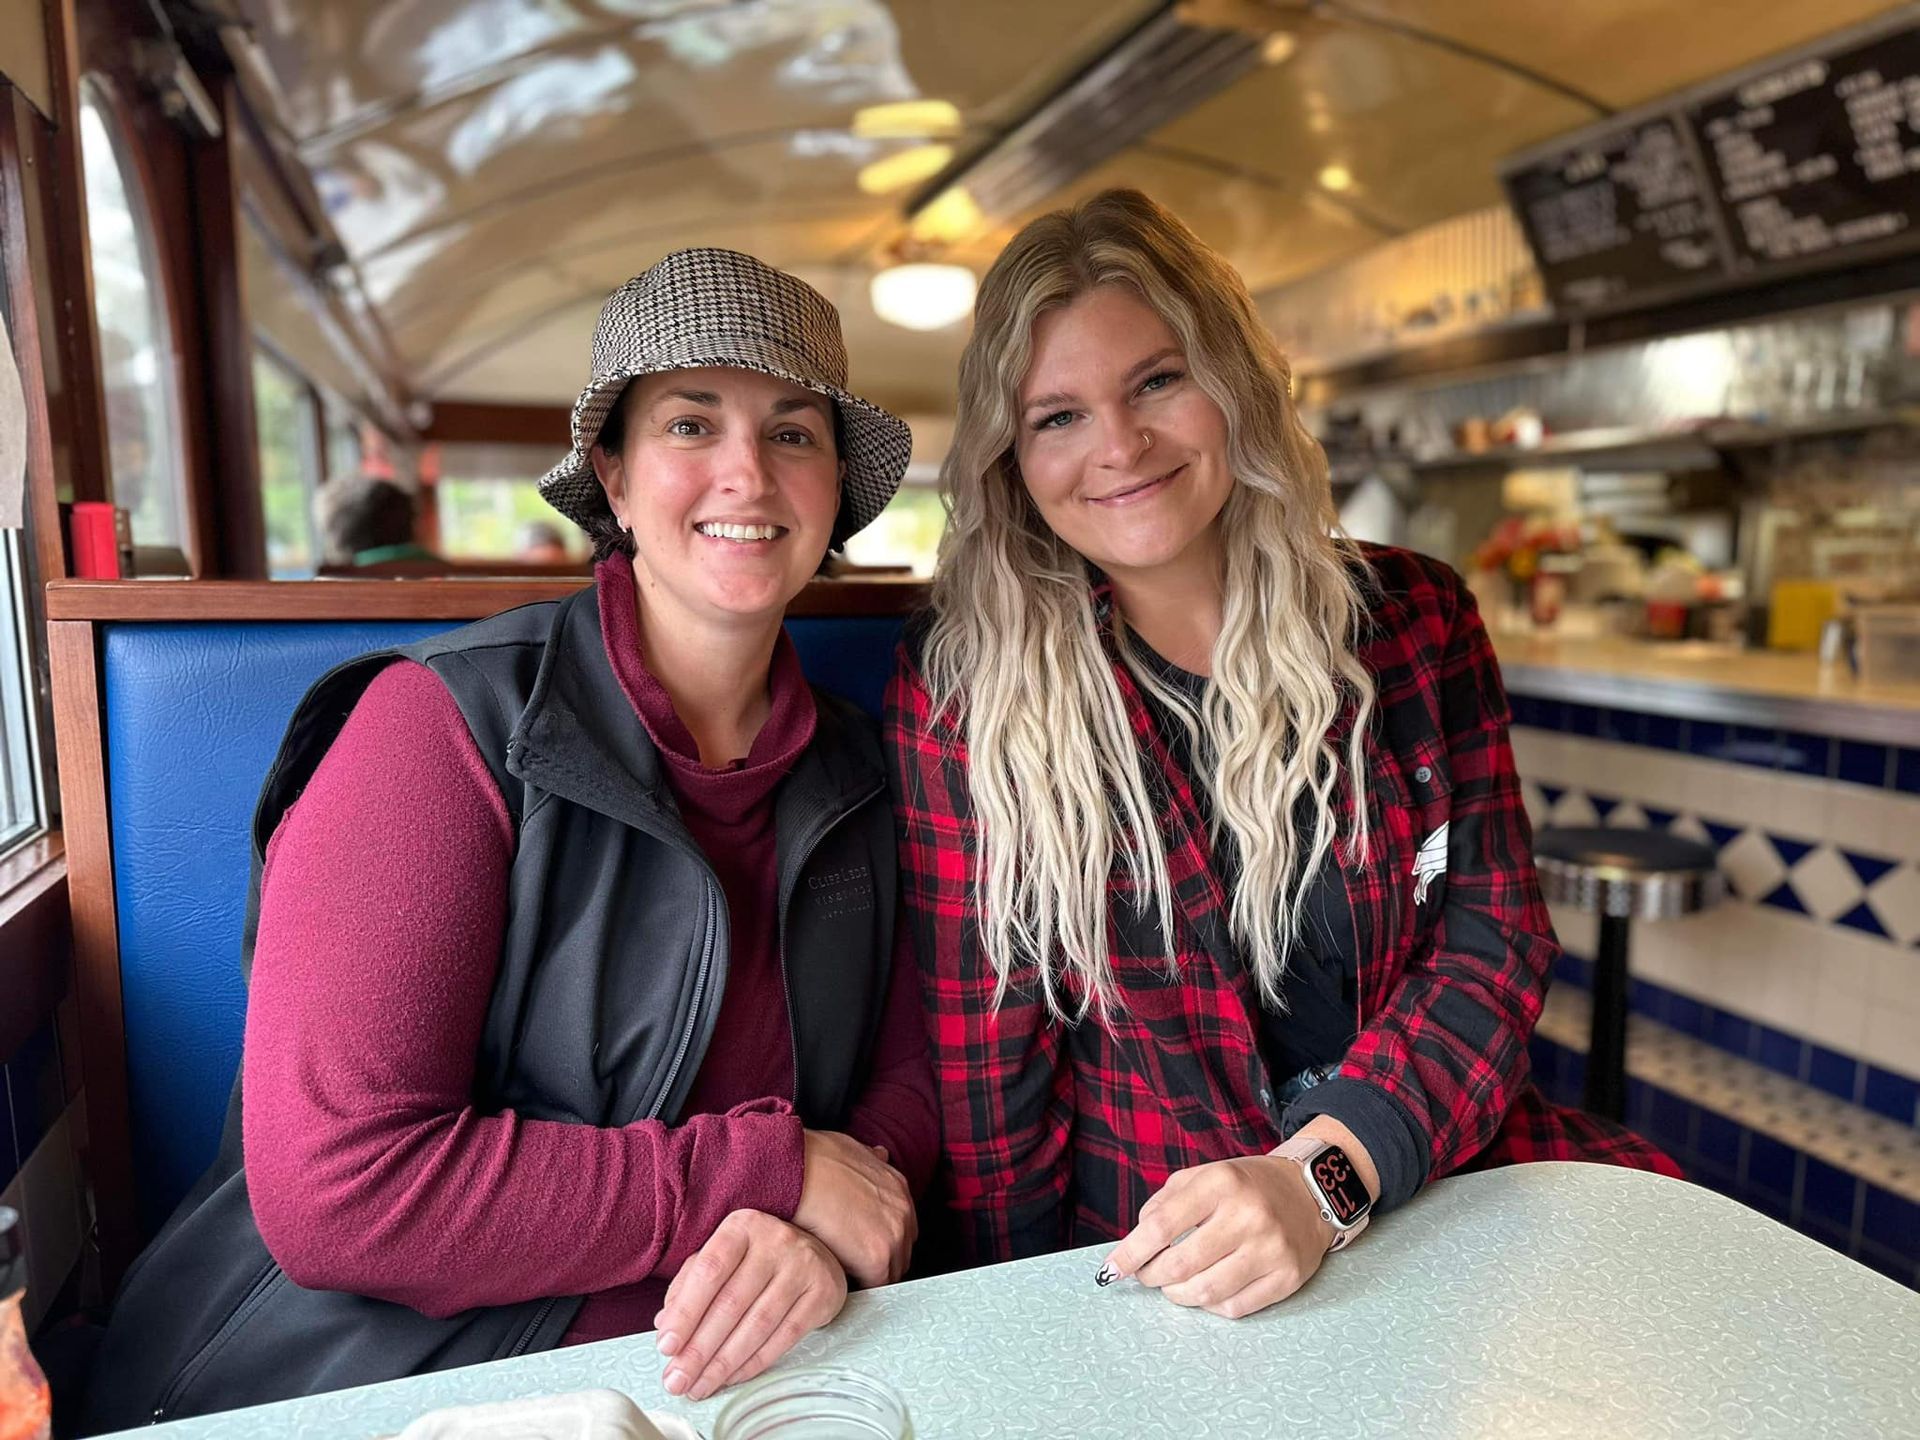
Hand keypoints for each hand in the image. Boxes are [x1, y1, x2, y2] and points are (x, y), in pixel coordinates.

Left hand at [654, 1209, 846, 1400]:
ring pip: (757, 1325)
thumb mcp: (723, 1257)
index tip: (666, 1346)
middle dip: (699, 1349)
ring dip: (723, 1363)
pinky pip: (784, 1337)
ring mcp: (803, 1267)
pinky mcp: (823, 1294)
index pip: (709, 1270)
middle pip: (731, 1303)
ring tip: (699, 1387)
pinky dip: (754, 1363)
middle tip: (676, 1380)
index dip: (686, 1311)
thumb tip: (665, 1323)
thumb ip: (691, 1284)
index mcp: (742, 1227)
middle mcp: (776, 1241)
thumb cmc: (757, 1258)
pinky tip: (731, 1378)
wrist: (818, 1252)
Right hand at [790, 1129, 915, 1288]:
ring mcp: (894, 1237)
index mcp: (898, 1187)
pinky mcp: (877, 1260)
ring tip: (841, 1271)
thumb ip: (871, 1157)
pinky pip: (874, 1286)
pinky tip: (836, 1277)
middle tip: (851, 1262)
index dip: (881, 1238)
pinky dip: (857, 1285)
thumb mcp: (852, 1148)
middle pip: (901, 1251)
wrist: (796, 1171)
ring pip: (889, 1272)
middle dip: (879, 1258)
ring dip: (868, 1274)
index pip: (900, 1226)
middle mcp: (903, 1213)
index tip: (862, 1242)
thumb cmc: (814, 1159)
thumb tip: (880, 1155)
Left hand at [1097, 1155, 1335, 1317]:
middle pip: (1180, 1265)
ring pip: (1206, 1292)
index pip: (1161, 1226)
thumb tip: (1135, 1243)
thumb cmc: (1246, 1186)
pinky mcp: (1288, 1277)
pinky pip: (1235, 1308)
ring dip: (1177, 1294)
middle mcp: (1248, 1216)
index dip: (1130, 1253)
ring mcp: (1271, 1249)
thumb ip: (1164, 1203)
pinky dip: (1210, 1306)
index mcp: (1221, 1183)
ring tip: (1172, 1285)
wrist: (1310, 1192)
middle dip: (1152, 1276)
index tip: (1110, 1270)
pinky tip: (1205, 1290)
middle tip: (1146, 1274)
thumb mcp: (1203, 1175)